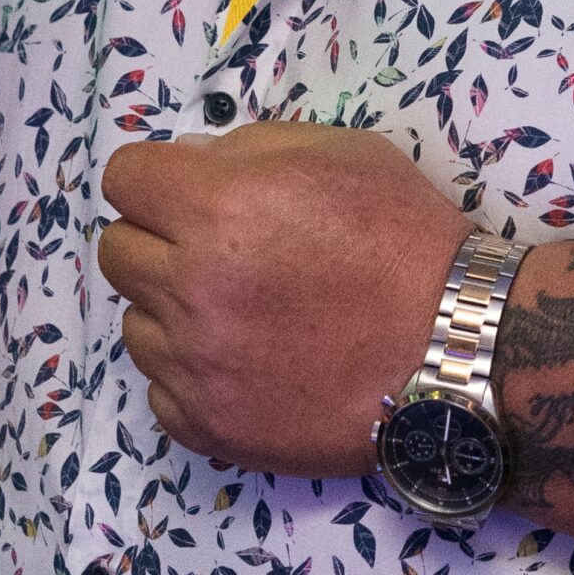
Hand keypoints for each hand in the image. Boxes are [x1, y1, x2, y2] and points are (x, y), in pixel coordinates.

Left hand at [99, 122, 468, 474]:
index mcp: (216, 207)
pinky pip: (160, 389)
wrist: (456, 347)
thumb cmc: (403, 238)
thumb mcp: (337, 152)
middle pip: (117, 251)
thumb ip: (249, 150)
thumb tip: (191, 165)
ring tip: (240, 313)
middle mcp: (190, 285)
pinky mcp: (207, 424)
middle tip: (216, 252)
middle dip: (158, 240)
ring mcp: (194, 363)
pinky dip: (192, 375)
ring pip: (134, 323)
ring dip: (172, 311)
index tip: (184, 194)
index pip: (124, 178)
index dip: (156, 180)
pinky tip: (247, 362)